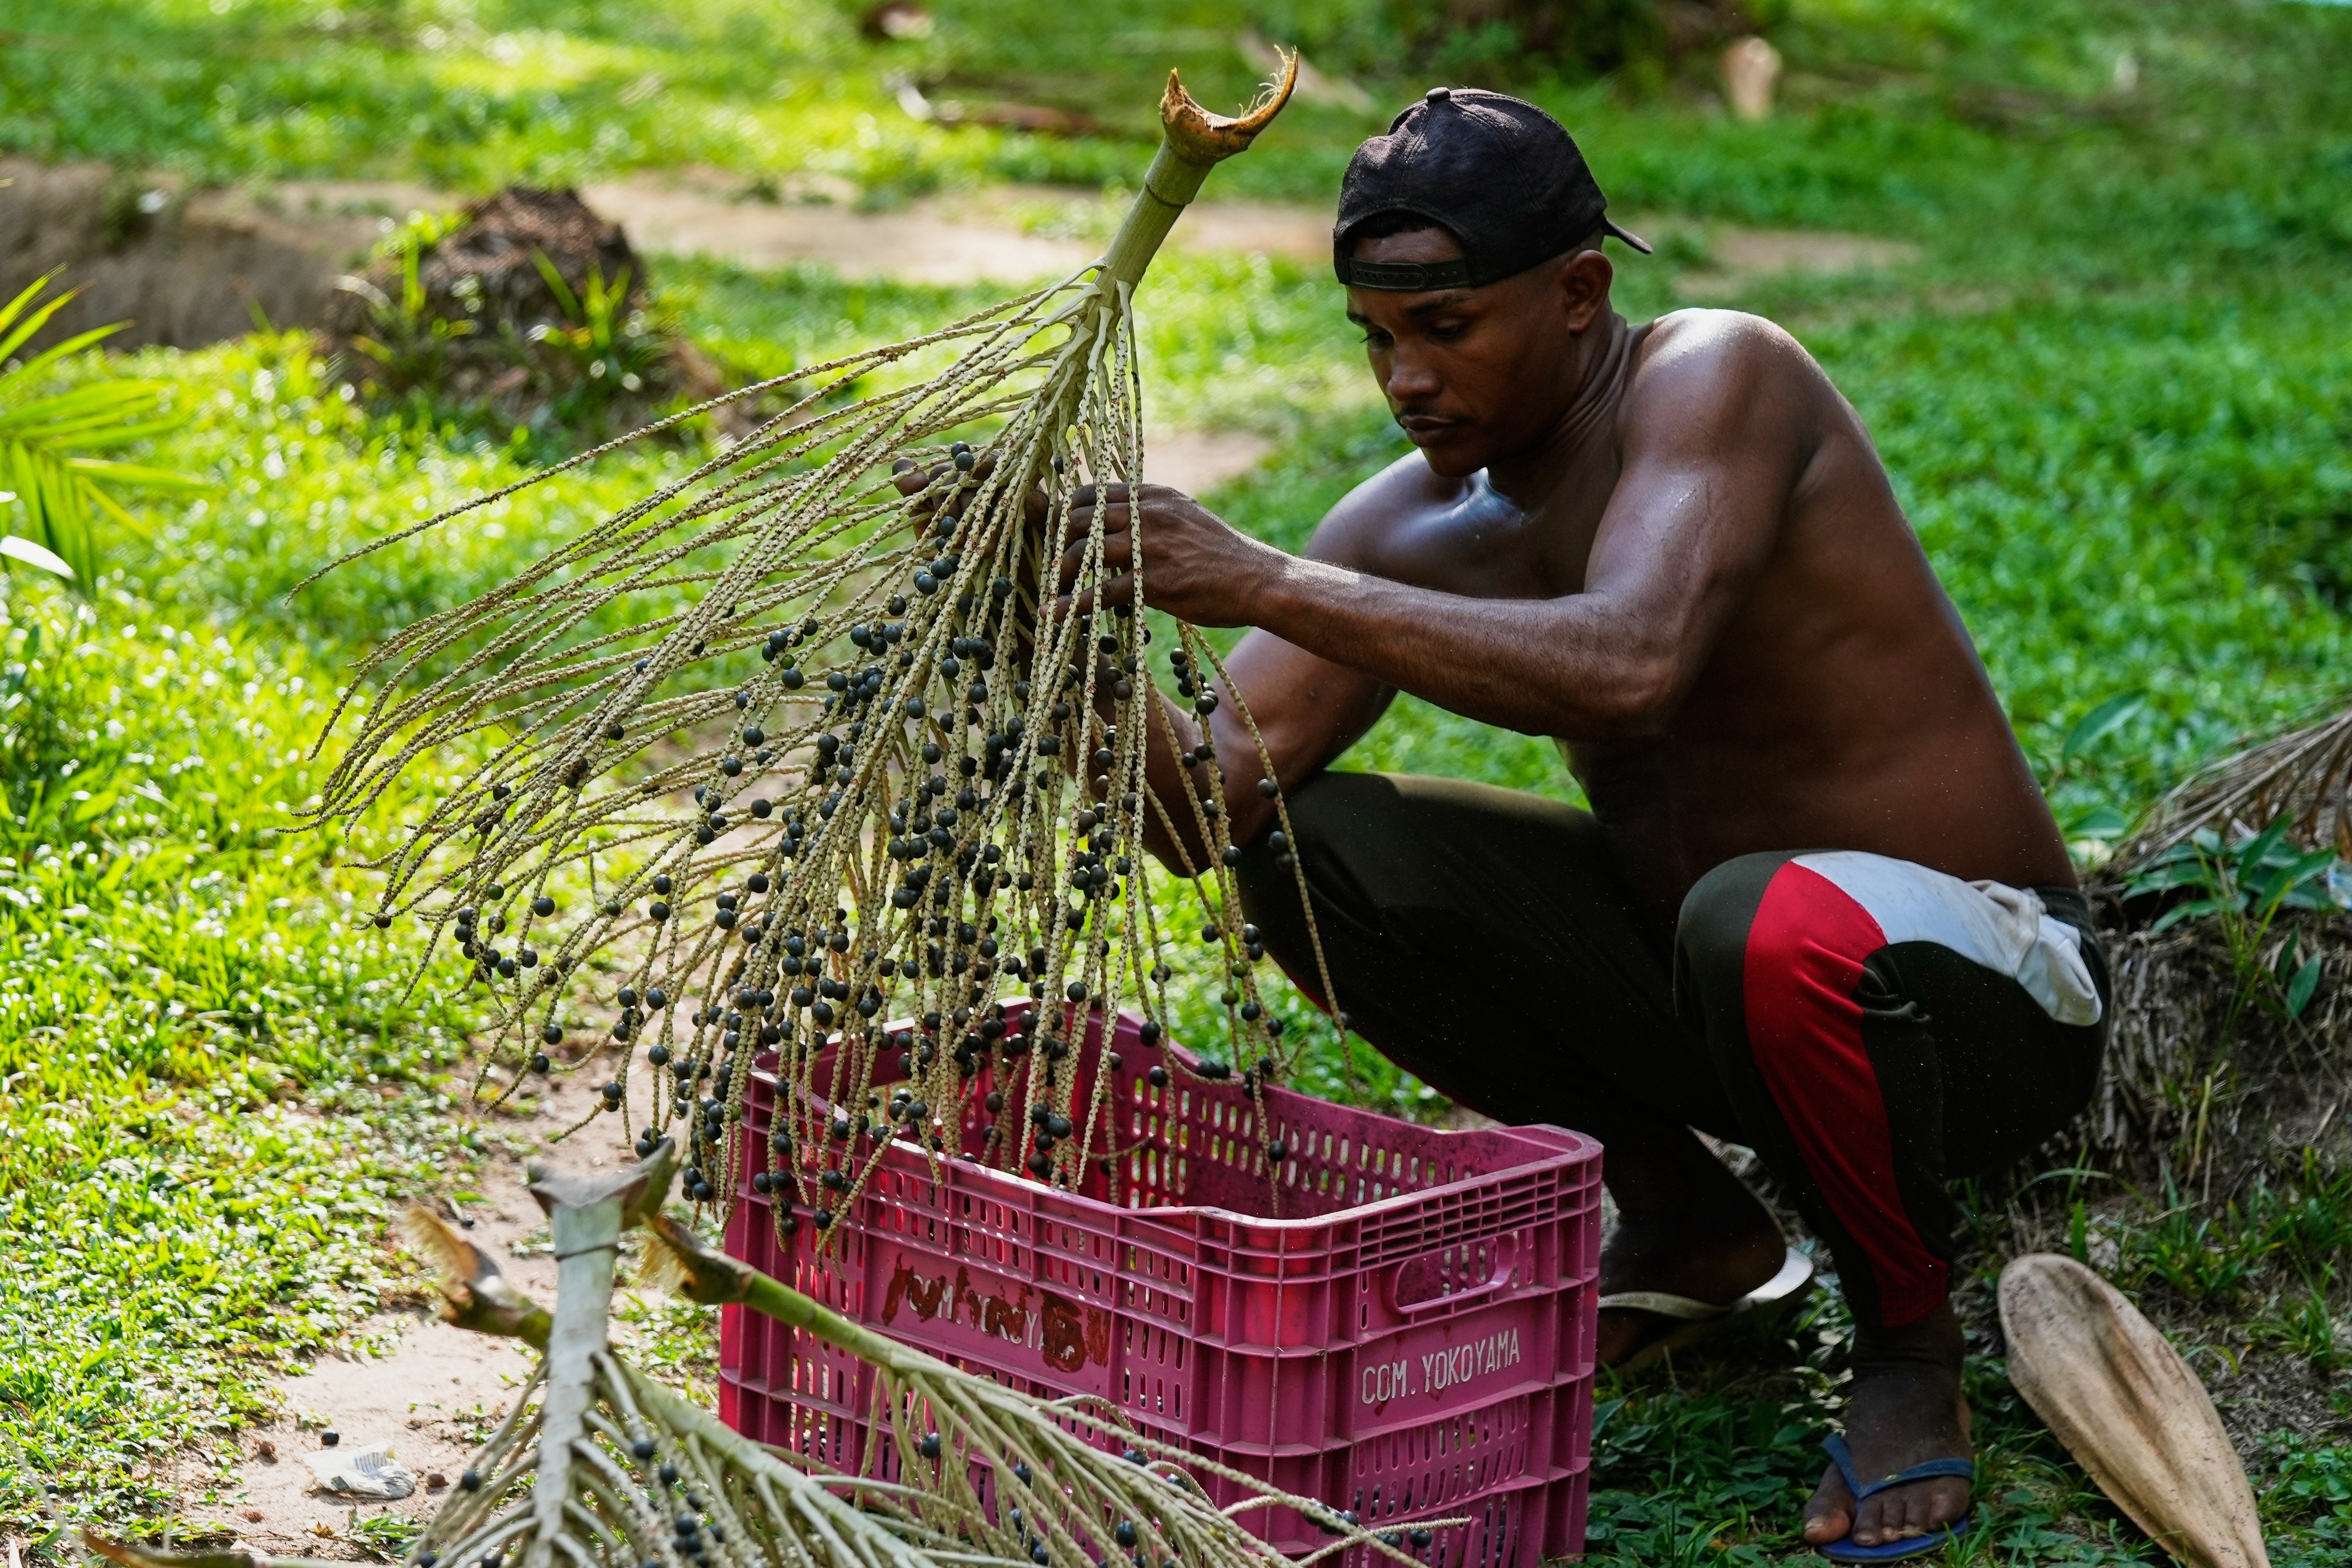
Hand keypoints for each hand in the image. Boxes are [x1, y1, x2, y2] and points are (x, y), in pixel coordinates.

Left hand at [1060, 483, 1272, 627]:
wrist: (1258, 580)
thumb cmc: (1222, 555)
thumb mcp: (1186, 517)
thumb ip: (1153, 514)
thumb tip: (1120, 519)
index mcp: (1154, 495)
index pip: (1092, 493)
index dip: (1065, 513)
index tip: (1057, 533)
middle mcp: (1148, 512)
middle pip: (1079, 519)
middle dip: (1057, 543)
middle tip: (1050, 564)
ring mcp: (1150, 545)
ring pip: (1083, 550)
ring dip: (1061, 572)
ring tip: (1053, 589)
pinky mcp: (1153, 580)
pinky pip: (1100, 591)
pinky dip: (1071, 603)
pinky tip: (1054, 615)